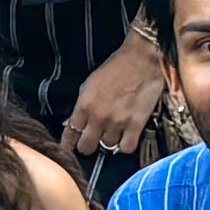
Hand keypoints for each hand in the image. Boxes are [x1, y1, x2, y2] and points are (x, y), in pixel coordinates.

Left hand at [63, 25, 167, 159]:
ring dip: (108, 142)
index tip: (69, 149)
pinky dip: (125, 145)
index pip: (70, 133)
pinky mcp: (136, 124)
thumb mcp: (89, 85)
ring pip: (108, 147)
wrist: (141, 60)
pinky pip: (127, 148)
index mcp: (83, 105)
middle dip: (87, 146)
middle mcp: (98, 117)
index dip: (68, 143)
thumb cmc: (114, 68)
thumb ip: (80, 107)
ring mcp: (118, 122)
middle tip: (92, 142)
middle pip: (86, 147)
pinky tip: (125, 137)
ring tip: (112, 132)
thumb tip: (69, 124)